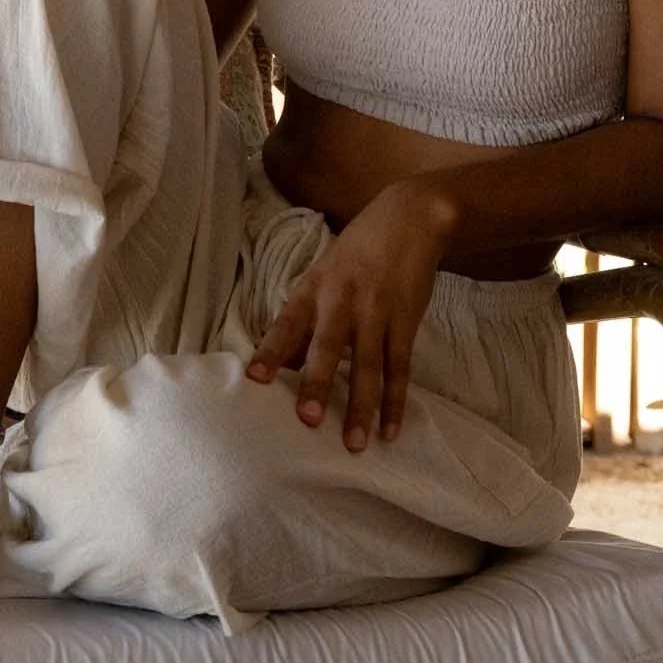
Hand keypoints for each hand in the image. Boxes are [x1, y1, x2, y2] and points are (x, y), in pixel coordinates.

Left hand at [243, 184, 447, 451]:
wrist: (409, 219)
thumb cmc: (357, 253)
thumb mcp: (322, 276)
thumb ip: (306, 320)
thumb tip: (287, 364)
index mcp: (313, 289)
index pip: (287, 324)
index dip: (271, 351)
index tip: (253, 379)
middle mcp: (341, 300)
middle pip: (328, 346)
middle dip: (318, 383)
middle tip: (309, 420)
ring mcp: (376, 311)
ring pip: (368, 365)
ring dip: (362, 406)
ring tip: (355, 443)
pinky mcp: (406, 320)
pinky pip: (400, 367)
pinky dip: (396, 400)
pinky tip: (391, 429)